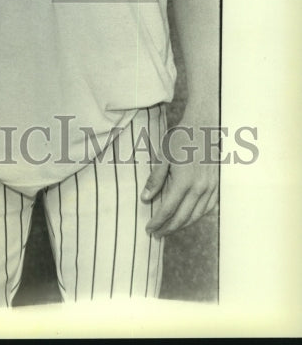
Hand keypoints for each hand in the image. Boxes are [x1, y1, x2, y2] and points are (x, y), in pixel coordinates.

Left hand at [142, 121, 219, 237]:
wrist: (203, 127)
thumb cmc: (180, 139)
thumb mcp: (163, 156)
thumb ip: (155, 179)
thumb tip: (145, 199)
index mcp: (183, 181)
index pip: (168, 210)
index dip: (157, 221)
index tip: (148, 228)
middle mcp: (199, 189)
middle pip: (182, 217)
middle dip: (168, 228)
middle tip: (156, 234)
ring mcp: (210, 188)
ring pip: (196, 216)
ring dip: (182, 226)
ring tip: (169, 229)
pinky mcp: (216, 186)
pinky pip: (208, 208)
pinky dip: (197, 217)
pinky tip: (188, 219)